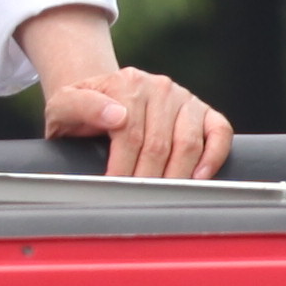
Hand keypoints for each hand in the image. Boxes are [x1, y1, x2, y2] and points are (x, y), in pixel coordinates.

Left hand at [44, 63, 233, 180]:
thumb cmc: (83, 109)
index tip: (115, 191)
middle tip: (136, 202)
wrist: (101, 97)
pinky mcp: (203, 111)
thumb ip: (80, 106)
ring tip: (161, 197)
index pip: (130, 135)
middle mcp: (160, 87)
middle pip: (159, 145)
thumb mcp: (65, 104)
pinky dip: (214, 157)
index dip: (123, 170)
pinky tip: (199, 178)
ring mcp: (184, 98)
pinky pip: (220, 132)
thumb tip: (116, 116)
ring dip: (176, 177)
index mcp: (127, 83)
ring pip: (189, 143)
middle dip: (147, 180)